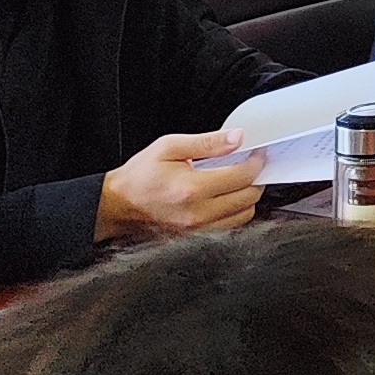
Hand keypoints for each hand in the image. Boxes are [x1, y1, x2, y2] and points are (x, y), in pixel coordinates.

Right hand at [99, 128, 261, 241]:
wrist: (118, 204)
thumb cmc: (140, 176)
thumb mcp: (170, 147)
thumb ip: (207, 142)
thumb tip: (237, 138)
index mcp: (191, 189)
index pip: (242, 176)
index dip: (256, 161)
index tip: (256, 152)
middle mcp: (197, 213)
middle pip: (248, 197)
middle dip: (255, 178)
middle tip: (250, 164)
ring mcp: (197, 229)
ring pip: (244, 215)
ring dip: (248, 196)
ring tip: (239, 180)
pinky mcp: (196, 236)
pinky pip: (230, 226)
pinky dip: (236, 211)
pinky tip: (228, 197)